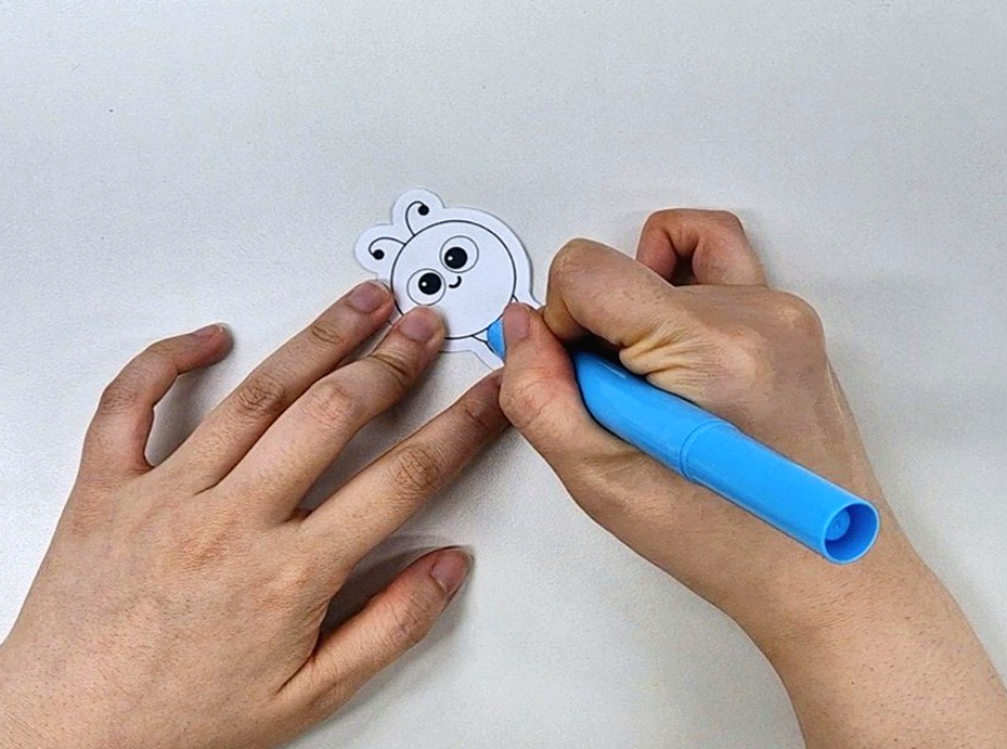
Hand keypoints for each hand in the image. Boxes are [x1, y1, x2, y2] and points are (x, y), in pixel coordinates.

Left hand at [0, 281, 505, 748]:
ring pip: (257, 393)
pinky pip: (131, 404)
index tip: (488, 395)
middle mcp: (232, 522)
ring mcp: (166, 497)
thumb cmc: (180, 725)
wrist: (66, 739)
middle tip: (426, 326)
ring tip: (359, 304)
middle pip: (335, 413)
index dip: (461, 427)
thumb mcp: (310, 697)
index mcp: (290, 575)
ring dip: (319, 338)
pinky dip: (166, 359)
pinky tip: (208, 335)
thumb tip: (448, 568)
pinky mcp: (107, 489)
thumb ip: (390, 626)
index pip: (404, 478)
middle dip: (394, 360)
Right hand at [497, 211, 1006, 748]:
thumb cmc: (732, 544)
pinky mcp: (791, 320)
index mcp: (709, 350)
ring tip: (651, 372)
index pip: (586, 269)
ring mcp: (782, 312)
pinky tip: (677, 347)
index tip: (581, 377)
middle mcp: (755, 315)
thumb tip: (523, 329)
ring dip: (640, 304)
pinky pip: (718, 262)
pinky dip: (681, 288)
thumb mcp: (601, 482)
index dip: (560, 322)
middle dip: (600, 326)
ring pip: (670, 253)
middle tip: (623, 398)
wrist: (823, 570)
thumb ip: (539, 395)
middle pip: (622, 264)